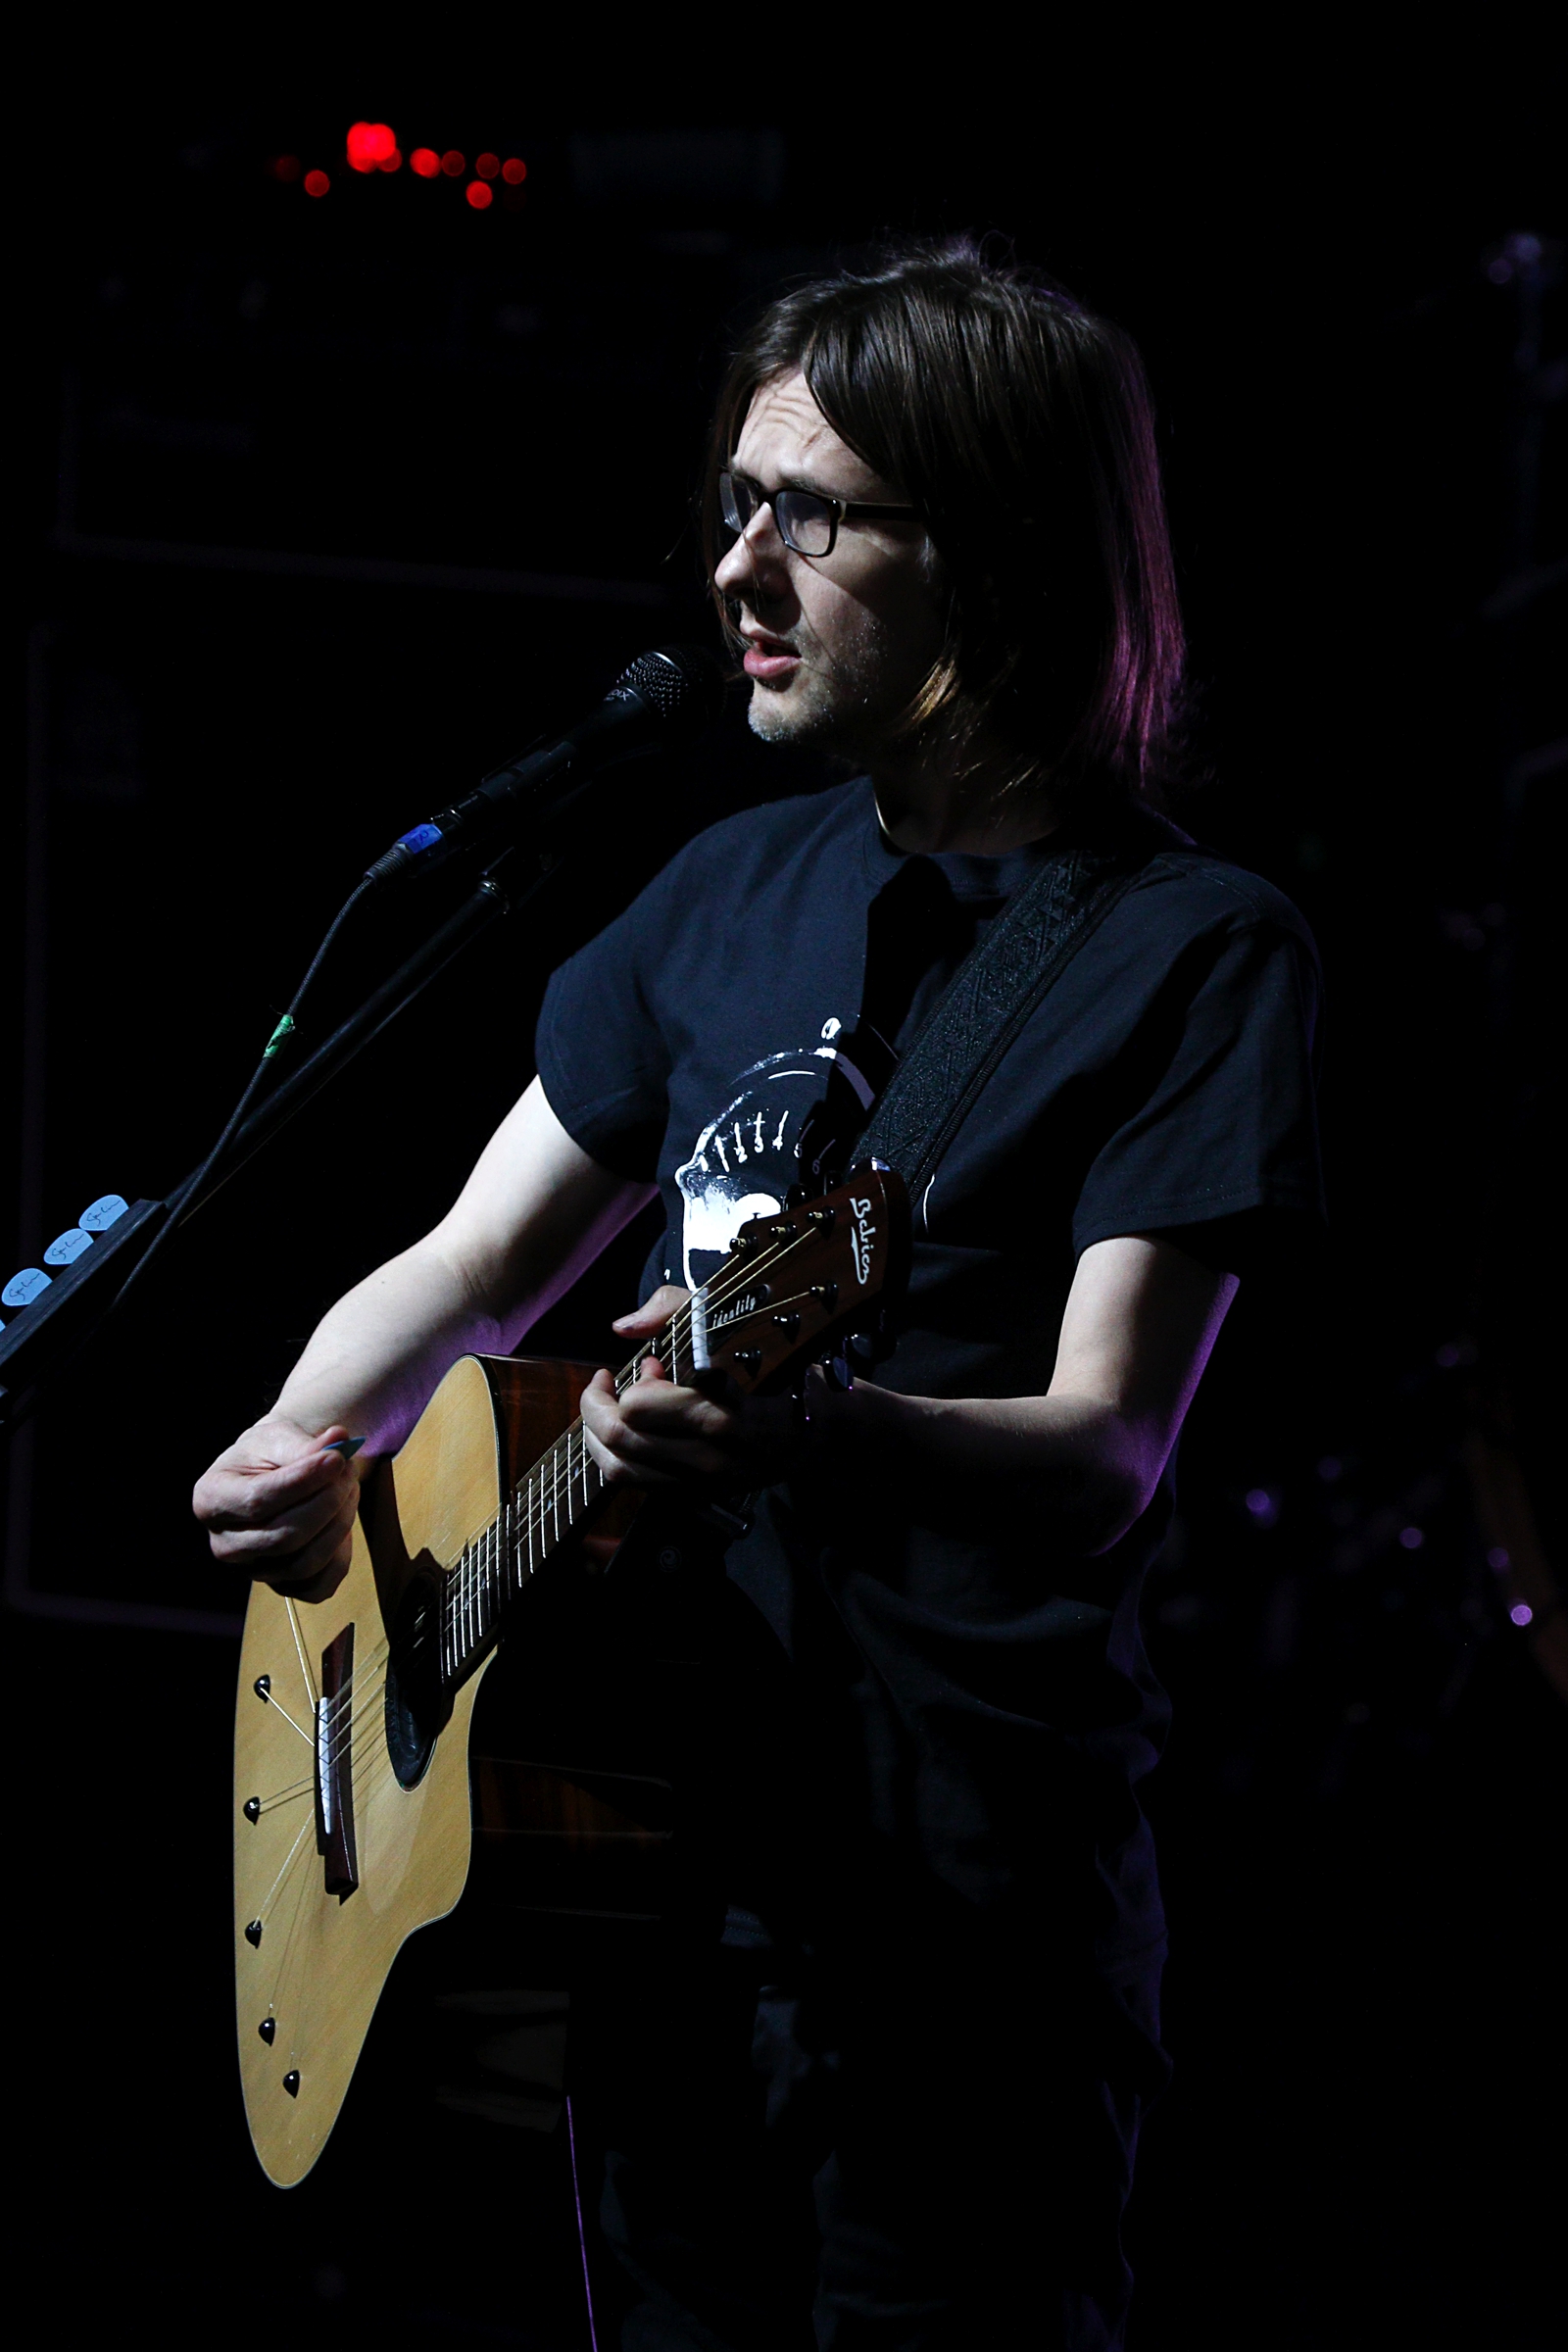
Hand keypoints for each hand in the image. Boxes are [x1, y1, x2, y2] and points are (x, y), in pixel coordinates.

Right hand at [193, 1417, 364, 1602]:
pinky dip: (341, 1555)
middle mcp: (224, 1544)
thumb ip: (304, 1444)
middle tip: (349, 1470)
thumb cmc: (269, 1454)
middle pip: (283, 1537)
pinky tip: (343, 1520)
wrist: (273, 1474)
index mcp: (211, 1500)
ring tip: (349, 1488)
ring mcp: (252, 1571)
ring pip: (304, 1563)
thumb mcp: (277, 1437)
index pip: (258, 1501)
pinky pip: (318, 1587)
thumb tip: (338, 1439)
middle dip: (327, 1502)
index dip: (302, 1481)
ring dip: (340, 1524)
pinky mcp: (282, 1587)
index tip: (337, 1459)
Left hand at [580, 1285, 801, 1495]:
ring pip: (618, 1470)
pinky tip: (629, 1432)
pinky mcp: (698, 1496)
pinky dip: (618, 1457)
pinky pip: (637, 1485)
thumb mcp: (739, 1321)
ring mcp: (702, 1482)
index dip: (629, 1380)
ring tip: (610, 1408)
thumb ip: (677, 1311)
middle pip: (620, 1439)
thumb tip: (624, 1327)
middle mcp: (709, 1455)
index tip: (648, 1361)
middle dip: (597, 1405)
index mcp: (721, 1412)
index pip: (640, 1405)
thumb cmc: (781, 1368)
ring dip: (598, 1436)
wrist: (823, 1429)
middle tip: (606, 1383)